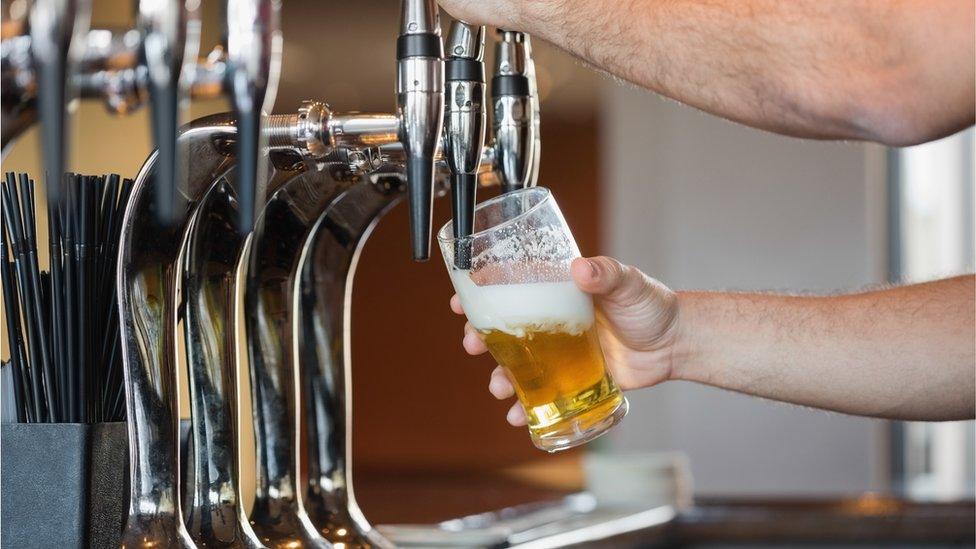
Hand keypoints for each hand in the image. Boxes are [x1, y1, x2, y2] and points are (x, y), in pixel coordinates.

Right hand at [451, 256, 679, 425]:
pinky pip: (542, 394)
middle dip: (481, 338)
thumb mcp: (628, 283)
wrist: (676, 344)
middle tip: (473, 344)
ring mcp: (560, 352)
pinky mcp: (573, 379)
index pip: (511, 288)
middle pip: (505, 329)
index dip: (482, 294)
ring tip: (497, 387)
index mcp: (558, 292)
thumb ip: (606, 274)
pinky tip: (518, 416)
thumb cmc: (651, 305)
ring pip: (517, 365)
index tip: (459, 301)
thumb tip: (581, 269)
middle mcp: (552, 320)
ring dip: (499, 376)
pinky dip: (525, 407)